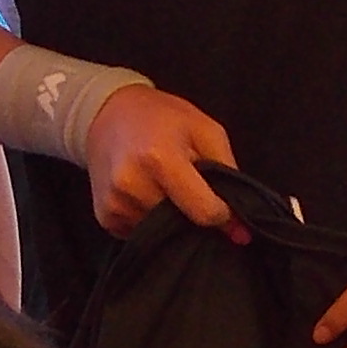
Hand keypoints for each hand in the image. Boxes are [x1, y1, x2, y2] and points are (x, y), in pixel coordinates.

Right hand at [80, 84, 244, 241]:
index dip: (222, 213)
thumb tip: (241, 227)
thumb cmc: (163, 118)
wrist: (107, 114)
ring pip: (163, 233)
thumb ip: (228, 173)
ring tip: (165, 186)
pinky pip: (141, 233)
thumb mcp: (205, 130)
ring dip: (171, 217)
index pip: (204, 211)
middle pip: (183, 224)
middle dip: (194, 214)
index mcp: (160, 158)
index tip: (223, 205)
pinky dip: (151, 220)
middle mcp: (132, 184)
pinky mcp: (105, 217)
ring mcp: (115, 204)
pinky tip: (147, 194)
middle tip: (189, 187)